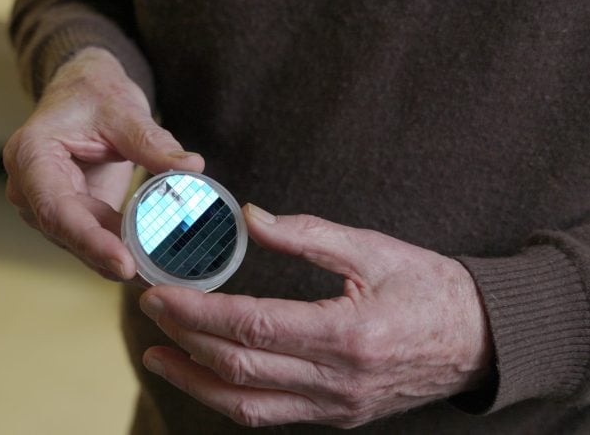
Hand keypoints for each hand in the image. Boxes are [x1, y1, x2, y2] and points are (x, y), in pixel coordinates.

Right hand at [3, 47, 203, 279]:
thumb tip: (192, 168)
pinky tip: (151, 263)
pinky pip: (93, 238)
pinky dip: (120, 250)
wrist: (84, 93)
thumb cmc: (95, 94)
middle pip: (67, 234)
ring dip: (116, 259)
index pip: (56, 209)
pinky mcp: (69, 214)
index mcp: (31, 155)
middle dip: (108, 257)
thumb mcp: (125, 111)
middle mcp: (28, 188)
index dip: (90, 240)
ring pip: (80, 244)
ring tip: (158, 274)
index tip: (125, 263)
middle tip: (152, 278)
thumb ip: (154, 143)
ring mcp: (46, 205)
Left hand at [139, 204, 491, 427]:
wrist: (480, 340)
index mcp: (347, 334)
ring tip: (158, 357)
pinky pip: (271, 416)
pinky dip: (230, 398)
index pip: (250, 327)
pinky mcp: (336, 416)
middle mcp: (337, 380)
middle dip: (185, 339)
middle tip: (152, 312)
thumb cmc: (430, 288)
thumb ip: (306, 233)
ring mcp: (336, 406)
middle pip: (239, 367)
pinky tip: (205, 377)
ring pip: (247, 406)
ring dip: (195, 382)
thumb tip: (249, 217)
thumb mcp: (372, 248)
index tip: (160, 294)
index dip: (197, 312)